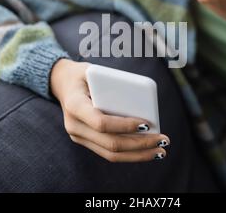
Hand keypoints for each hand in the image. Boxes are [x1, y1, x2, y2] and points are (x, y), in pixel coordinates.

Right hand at [50, 59, 169, 161]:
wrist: (62, 83)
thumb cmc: (84, 75)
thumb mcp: (94, 71)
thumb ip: (113, 82)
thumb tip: (141, 100)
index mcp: (74, 106)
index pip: (101, 123)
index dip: (125, 126)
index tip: (148, 124)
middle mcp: (74, 126)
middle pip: (110, 143)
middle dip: (139, 144)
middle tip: (163, 140)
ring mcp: (78, 136)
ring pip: (111, 154)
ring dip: (138, 155)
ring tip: (160, 151)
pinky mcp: (86, 141)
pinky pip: (109, 153)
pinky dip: (130, 154)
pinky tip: (148, 151)